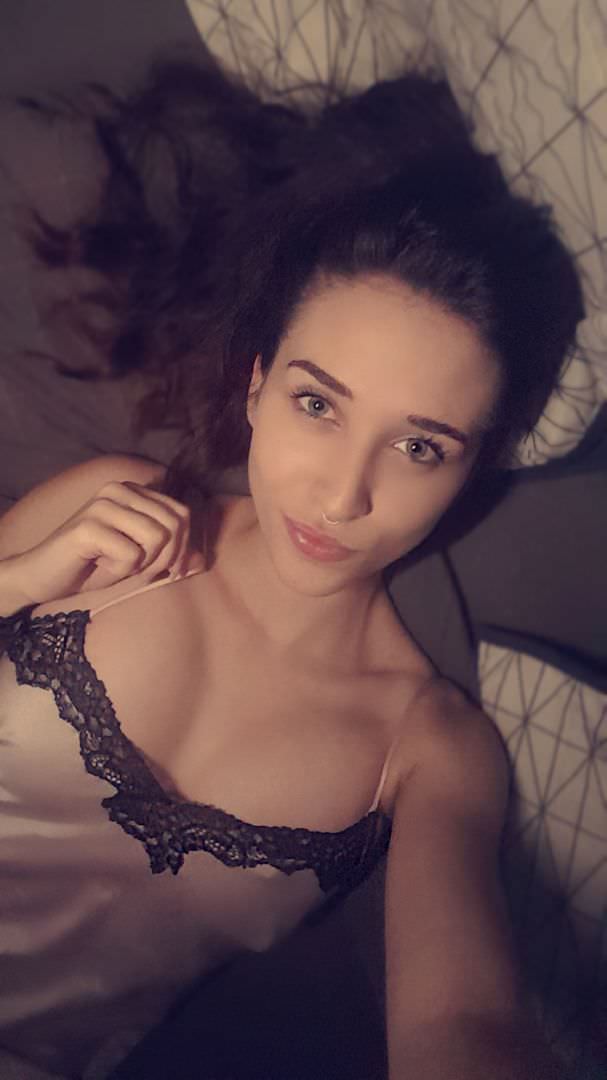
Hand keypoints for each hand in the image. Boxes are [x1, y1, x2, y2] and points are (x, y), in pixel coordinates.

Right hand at [11, 480, 192, 605]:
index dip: (185, 546)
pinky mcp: (88, 526)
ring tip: (119, 567)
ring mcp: (102, 505)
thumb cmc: (93, 567)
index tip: (173, 571)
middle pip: (175, 524)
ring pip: (157, 538)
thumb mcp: (140, 560)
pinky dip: (119, 572)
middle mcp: (119, 489)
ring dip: (143, 565)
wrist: (43, 577)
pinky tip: (99, 568)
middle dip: (167, 558)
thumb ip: (171, 556)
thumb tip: (203, 561)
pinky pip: (131, 556)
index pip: (182, 513)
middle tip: (143, 573)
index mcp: (133, 491)